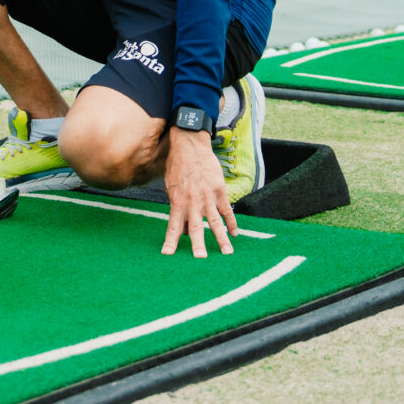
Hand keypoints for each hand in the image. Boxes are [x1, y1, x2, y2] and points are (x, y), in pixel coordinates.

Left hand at [162, 127, 236, 256]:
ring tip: (226, 252)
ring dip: (221, 238)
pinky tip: (235, 233)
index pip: (173, 226)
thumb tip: (182, 229)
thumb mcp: (171, 187)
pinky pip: (227, 210)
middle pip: (196, 227)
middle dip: (198, 244)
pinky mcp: (219, 190)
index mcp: (177, 201)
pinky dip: (232, 222)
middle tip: (200, 259)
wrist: (190, 145)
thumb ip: (177, 208)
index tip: (168, 254)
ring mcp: (208, 196)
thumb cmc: (177, 166)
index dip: (170, 241)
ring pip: (215, 222)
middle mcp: (193, 201)